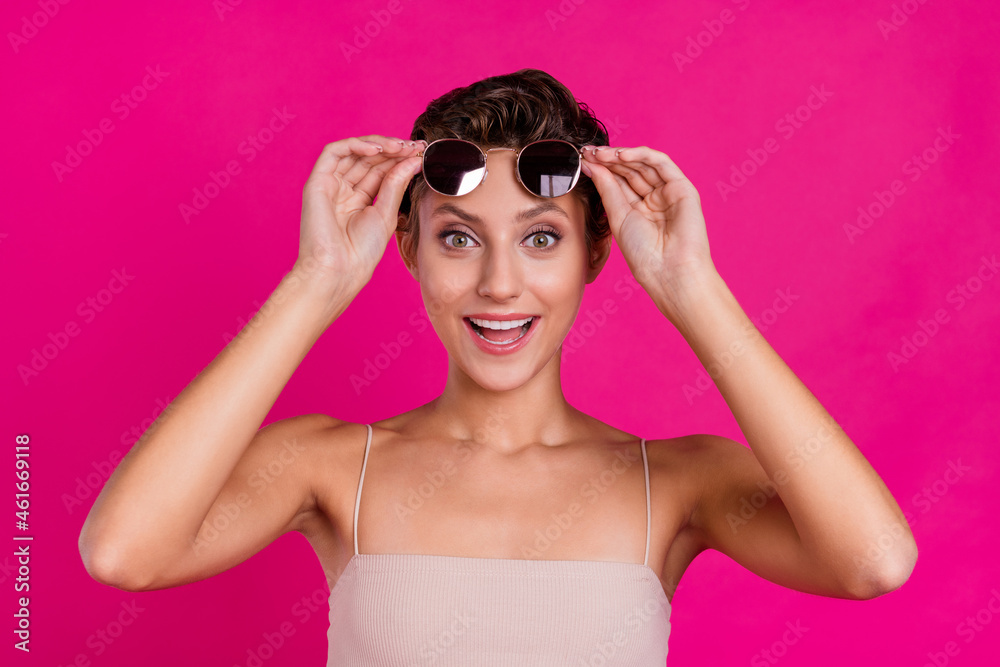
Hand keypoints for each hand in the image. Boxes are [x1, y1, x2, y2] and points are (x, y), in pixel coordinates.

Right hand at [295, 135, 424, 294]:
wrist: (339, 270)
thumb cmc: (361, 252)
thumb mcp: (386, 213)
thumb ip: (396, 183)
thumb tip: (413, 159)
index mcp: (360, 200)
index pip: (381, 170)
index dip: (401, 159)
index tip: (423, 153)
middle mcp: (344, 190)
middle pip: (369, 159)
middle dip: (394, 150)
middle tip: (416, 146)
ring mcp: (330, 185)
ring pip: (354, 152)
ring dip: (379, 145)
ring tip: (401, 147)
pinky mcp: (317, 182)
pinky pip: (334, 152)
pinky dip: (356, 145)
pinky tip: (377, 150)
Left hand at [582, 145, 716, 316]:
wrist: (669, 272)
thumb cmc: (645, 254)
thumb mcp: (618, 217)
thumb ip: (607, 189)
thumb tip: (591, 165)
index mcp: (638, 209)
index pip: (618, 181)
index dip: (600, 168)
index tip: (581, 160)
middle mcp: (654, 199)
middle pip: (629, 170)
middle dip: (607, 159)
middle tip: (587, 152)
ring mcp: (669, 192)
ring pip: (643, 164)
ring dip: (620, 155)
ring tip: (599, 153)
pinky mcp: (682, 188)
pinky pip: (661, 163)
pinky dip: (641, 155)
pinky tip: (620, 155)